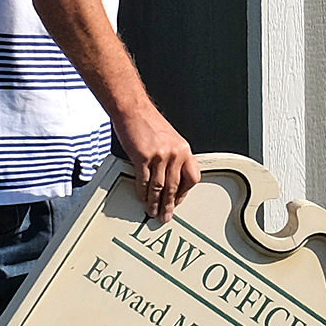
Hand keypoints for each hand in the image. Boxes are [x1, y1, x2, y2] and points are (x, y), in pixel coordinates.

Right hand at [116, 107, 196, 222]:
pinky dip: (142, 192)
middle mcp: (175, 153)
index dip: (184, 194)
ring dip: (155, 203)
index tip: (177, 201)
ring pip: (159, 187)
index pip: (192, 178)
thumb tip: (170, 176)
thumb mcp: (170, 139)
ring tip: (152, 211)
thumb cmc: (148, 121)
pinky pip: (144, 181)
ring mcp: (160, 156)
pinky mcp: (143, 157)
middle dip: (169, 205)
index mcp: (184, 149)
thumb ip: (172, 157)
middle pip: (174, 187)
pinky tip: (141, 197)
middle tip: (166, 216)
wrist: (133, 109)